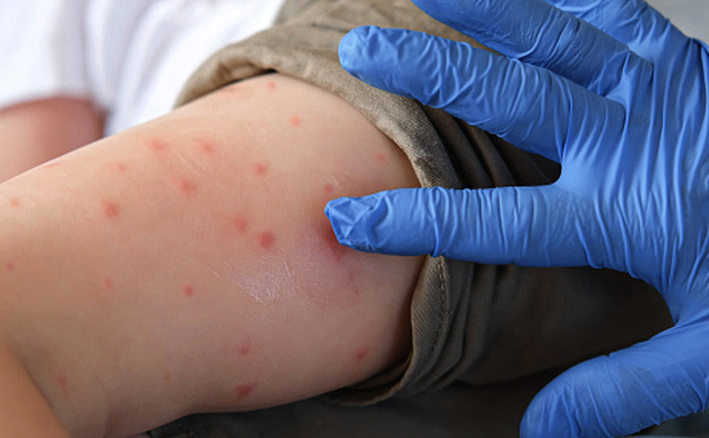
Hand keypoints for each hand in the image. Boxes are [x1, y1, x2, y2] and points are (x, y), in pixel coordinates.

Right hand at [324, 0, 708, 435]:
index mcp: (625, 214)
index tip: (349, 218)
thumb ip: (621, 386)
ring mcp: (658, 89)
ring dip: (482, 10)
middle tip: (361, 53)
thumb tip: (544, 427)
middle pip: (509, 97)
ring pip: (553, 35)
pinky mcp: (679, 63)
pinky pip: (611, 13)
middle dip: (426, 76)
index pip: (494, 223)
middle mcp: (630, 140)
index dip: (414, 222)